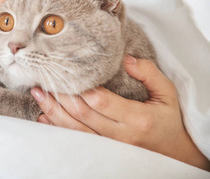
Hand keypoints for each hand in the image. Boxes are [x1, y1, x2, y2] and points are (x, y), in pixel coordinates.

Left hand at [31, 56, 209, 170]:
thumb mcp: (167, 93)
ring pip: (75, 130)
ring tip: (38, 95)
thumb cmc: (168, 120)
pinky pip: (76, 141)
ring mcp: (110, 147)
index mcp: (137, 119)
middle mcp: (120, 135)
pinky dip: (58, 129)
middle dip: (60, 97)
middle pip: (82, 114)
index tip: (66, 73)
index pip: (101, 102)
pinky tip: (44, 117)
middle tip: (43, 81)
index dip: (81, 89)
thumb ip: (148, 73)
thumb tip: (125, 59)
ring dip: (53, 111)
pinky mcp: (102, 152)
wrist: (175, 153)